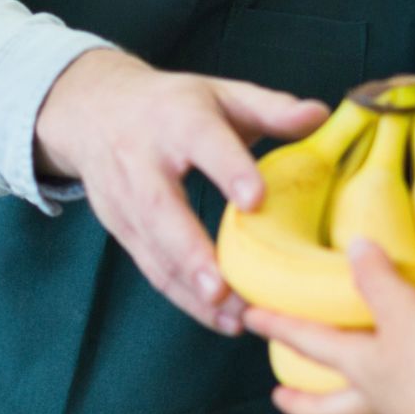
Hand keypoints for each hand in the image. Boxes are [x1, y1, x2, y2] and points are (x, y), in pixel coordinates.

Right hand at [35, 50, 328, 333]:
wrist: (92, 111)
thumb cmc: (173, 105)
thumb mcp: (221, 94)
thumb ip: (272, 108)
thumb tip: (322, 116)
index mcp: (178, 119)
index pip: (204, 143)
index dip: (228, 170)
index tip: (255, 201)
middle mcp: (143, 160)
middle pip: (161, 208)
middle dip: (190, 251)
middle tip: (223, 288)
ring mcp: (125, 198)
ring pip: (153, 248)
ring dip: (190, 288)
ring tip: (233, 319)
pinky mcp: (120, 227)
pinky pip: (150, 267)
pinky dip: (183, 297)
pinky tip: (219, 319)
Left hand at [246, 242, 414, 413]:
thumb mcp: (405, 312)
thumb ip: (380, 281)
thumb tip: (356, 248)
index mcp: (359, 365)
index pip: (308, 342)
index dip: (278, 326)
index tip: (249, 318)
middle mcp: (376, 393)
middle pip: (328, 405)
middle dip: (302, 401)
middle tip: (280, 395)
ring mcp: (408, 413)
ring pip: (366, 412)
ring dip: (352, 405)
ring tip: (350, 392)